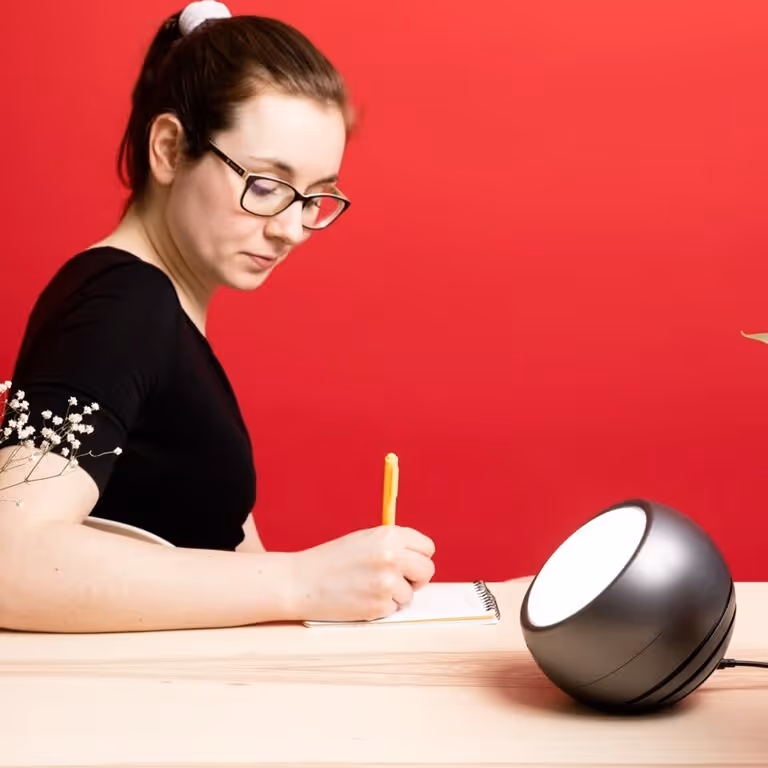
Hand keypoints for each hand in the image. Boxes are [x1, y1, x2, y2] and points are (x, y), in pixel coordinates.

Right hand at [288, 525, 435, 621]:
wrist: (302, 582)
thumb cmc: (332, 560)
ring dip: (395, 595)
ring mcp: (387, 583)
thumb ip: (393, 544)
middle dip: (416, 578)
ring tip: (368, 587)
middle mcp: (392, 556)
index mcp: (389, 535)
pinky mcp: (380, 606)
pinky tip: (362, 598)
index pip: (427, 547)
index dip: (419, 556)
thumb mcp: (365, 539)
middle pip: (427, 571)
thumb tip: (419, 557)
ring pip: (410, 594)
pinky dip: (381, 607)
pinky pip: (394, 609)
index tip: (409, 563)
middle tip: (398, 580)